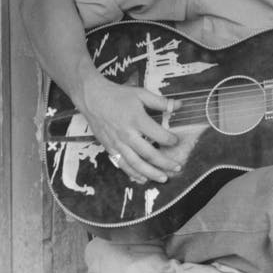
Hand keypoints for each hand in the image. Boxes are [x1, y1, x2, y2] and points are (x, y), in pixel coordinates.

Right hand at [77, 74, 194, 183]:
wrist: (93, 98)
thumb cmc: (117, 96)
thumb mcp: (141, 94)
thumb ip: (160, 102)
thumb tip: (179, 105)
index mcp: (137, 120)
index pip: (159, 135)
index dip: (170, 140)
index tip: (177, 141)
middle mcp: (128, 134)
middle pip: (149, 154)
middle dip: (165, 163)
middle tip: (177, 167)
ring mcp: (118, 143)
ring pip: (136, 164)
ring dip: (151, 173)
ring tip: (163, 178)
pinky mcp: (110, 148)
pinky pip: (123, 164)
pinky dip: (133, 174)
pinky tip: (143, 178)